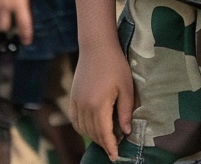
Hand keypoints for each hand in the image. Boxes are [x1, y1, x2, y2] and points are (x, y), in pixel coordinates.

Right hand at [70, 42, 134, 161]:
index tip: (115, 157)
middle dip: (103, 143)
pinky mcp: (73, 98)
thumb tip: (126, 131)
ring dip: (94, 136)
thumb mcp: (126, 87)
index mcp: (99, 106)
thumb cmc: (115, 65)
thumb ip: (126, 110)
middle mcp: (85, 108)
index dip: (110, 147)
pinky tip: (90, 129)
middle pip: (93, 133)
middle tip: (114, 147)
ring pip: (84, 128)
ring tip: (105, 139)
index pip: (104, 134)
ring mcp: (77, 103)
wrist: (97, 47)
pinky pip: (76, 120)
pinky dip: (83, 128)